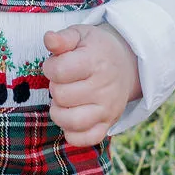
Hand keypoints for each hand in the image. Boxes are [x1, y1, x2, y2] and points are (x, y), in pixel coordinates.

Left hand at [41, 23, 141, 146]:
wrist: (126, 65)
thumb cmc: (95, 50)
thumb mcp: (81, 36)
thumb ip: (63, 38)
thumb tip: (49, 38)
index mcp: (96, 62)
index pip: (58, 71)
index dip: (50, 67)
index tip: (56, 65)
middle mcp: (105, 87)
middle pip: (61, 96)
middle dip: (55, 88)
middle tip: (64, 82)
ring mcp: (108, 109)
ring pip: (72, 121)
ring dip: (59, 112)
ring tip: (63, 101)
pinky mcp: (108, 125)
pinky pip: (85, 139)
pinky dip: (72, 133)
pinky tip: (70, 118)